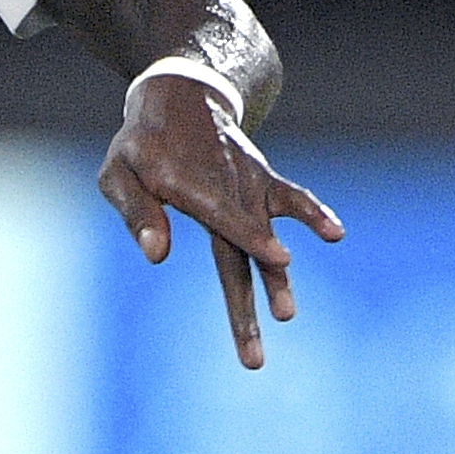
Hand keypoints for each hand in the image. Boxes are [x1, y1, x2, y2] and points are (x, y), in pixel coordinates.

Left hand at [97, 71, 341, 368]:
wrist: (180, 96)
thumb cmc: (140, 144)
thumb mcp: (118, 172)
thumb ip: (135, 211)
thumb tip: (157, 257)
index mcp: (186, 185)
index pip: (223, 215)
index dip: (251, 235)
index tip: (279, 258)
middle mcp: (225, 188)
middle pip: (240, 250)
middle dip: (249, 303)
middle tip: (253, 357)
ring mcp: (248, 186)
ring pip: (268, 235)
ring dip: (277, 278)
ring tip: (287, 316)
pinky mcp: (262, 183)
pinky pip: (293, 198)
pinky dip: (314, 213)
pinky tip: (336, 234)